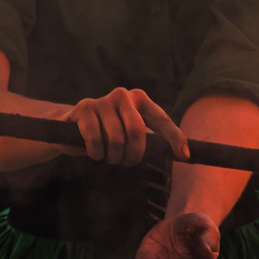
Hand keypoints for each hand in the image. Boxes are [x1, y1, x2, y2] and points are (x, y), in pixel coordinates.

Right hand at [65, 86, 187, 166]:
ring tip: (109, 157)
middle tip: (126, 162)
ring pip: (116, 140)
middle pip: (137, 132)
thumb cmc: (108, 132)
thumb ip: (150, 138)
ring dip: (113, 157)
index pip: (162, 119)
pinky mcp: (85, 108)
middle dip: (133, 155)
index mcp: (140, 99)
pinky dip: (96, 153)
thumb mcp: (130, 131)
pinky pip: (95, 140)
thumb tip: (182, 155)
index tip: (184, 155)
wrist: (74, 125)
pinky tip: (94, 152)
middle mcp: (123, 95)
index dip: (175, 138)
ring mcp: (103, 100)